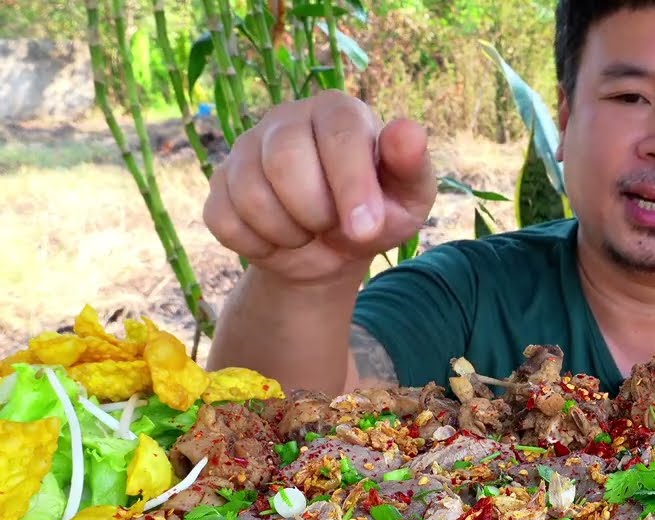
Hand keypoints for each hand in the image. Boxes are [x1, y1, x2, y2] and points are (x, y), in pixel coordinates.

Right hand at [202, 90, 435, 285]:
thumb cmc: (376, 214)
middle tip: (334, 226)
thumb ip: (411, 166)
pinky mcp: (220, 183)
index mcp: (338, 111)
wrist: (334, 251)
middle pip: (284, 161)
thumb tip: (408, 131)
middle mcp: (286, 118)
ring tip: (310, 230)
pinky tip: (280, 238)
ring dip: (289, 232)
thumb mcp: (408, 198)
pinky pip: (225, 220)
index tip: (366, 230)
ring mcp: (247, 148)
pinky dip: (259, 245)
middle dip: (316, 212)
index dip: (351, 186)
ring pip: (251, 195)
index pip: (337, 134)